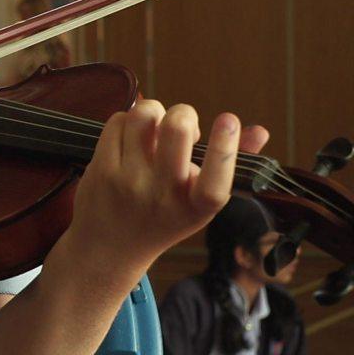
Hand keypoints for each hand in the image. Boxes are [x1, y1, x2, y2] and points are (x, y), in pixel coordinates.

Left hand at [67, 100, 269, 266]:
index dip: (225, 148)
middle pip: (176, 129)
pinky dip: (128, 120)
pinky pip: (118, 121)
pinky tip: (131, 138)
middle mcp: (162, 195)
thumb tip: (260, 131)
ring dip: (153, 112)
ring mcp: (128, 181)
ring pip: (143, 115)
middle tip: (182, 125)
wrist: (109, 248)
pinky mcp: (101, 169)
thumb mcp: (198, 202)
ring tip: (155, 130)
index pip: (216, 181)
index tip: (228, 119)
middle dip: (184, 113)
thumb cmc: (163, 217)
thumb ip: (227, 165)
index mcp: (196, 207)